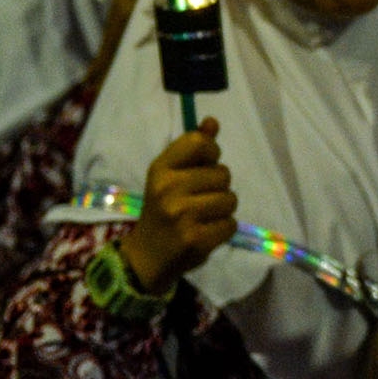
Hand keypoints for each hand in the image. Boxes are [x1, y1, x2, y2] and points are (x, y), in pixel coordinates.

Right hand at [119, 119, 235, 293]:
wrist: (147, 257)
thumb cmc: (163, 210)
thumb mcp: (170, 176)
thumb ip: (193, 149)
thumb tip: (212, 122)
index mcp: (160, 169)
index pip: (199, 142)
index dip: (211, 153)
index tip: (204, 166)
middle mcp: (169, 188)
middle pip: (223, 174)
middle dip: (218, 186)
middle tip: (199, 200)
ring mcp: (182, 215)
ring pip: (230, 199)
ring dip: (223, 209)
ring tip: (203, 217)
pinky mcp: (196, 239)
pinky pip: (231, 224)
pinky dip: (223, 229)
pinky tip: (205, 232)